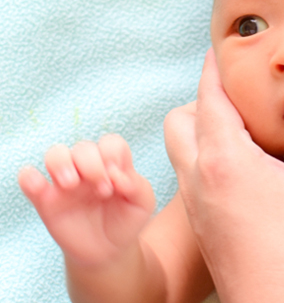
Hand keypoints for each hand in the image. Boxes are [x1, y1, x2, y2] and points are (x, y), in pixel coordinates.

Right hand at [18, 135, 155, 266]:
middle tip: (103, 191)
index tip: (118, 178)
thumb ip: (137, 186)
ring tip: (72, 184)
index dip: (113, 154)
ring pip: (56, 154)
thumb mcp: (143, 204)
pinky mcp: (46, 200)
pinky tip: (41, 187)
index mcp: (112, 164)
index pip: (110, 143)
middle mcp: (88, 168)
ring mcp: (66, 182)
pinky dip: (30, 177)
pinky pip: (28, 179)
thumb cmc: (127, 221)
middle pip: (84, 147)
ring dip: (62, 163)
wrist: (108, 251)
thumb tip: (119, 176)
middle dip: (93, 165)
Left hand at [164, 49, 283, 302]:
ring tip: (243, 130)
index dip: (216, 66)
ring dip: (201, 133)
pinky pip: (191, 178)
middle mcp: (200, 177)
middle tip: (241, 95)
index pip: (209, 95)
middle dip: (202, 101)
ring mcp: (196, 205)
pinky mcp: (202, 226)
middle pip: (179, 120)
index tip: (226, 46)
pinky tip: (245, 172)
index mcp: (226, 159)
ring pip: (180, 151)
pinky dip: (207, 162)